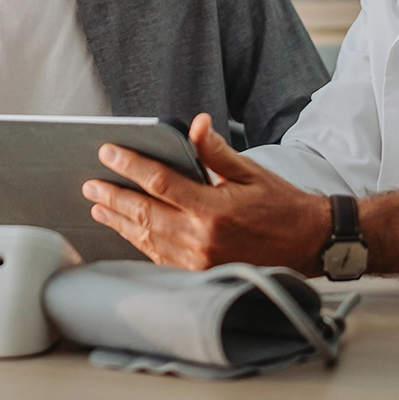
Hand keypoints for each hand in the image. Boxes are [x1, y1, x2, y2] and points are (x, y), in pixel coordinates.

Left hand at [83, 113, 330, 272]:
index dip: (131, 166)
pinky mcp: (198, 275)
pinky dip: (139, 242)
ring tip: (98, 206)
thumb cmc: (281, 206)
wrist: (308, 245)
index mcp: (213, 210)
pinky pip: (159, 257)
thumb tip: (195, 124)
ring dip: (119, 221)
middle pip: (144, 214)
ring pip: (147, 239)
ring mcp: (197, 262)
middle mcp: (201, 239)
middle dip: (113, 196)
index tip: (108, 153)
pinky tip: (126, 230)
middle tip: (90, 183)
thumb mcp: (251, 172)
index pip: (160, 183)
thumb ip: (216, 151)